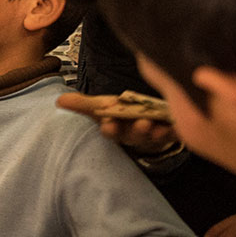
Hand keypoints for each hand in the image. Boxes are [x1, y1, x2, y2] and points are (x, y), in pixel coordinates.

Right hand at [56, 92, 177, 155]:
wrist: (144, 125)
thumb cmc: (120, 115)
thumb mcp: (102, 108)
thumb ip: (83, 104)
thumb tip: (59, 101)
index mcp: (115, 128)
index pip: (110, 131)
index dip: (111, 128)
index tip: (110, 123)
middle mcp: (132, 135)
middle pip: (134, 134)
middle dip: (137, 130)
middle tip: (142, 123)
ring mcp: (150, 136)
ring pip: (153, 136)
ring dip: (156, 131)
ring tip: (159, 123)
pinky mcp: (168, 134)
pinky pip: (173, 134)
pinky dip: (175, 130)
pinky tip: (176, 124)